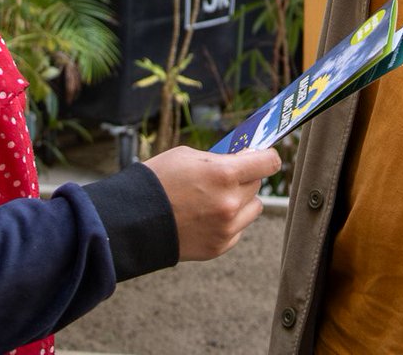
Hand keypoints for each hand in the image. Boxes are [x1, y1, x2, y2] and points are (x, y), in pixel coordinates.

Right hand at [143, 145, 280, 261]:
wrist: (135, 220)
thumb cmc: (159, 180)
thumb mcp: (188, 156)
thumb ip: (219, 159)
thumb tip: (242, 159)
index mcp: (224, 174)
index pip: (268, 163)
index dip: (267, 157)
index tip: (264, 156)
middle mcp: (231, 203)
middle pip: (257, 184)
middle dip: (245, 177)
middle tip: (226, 175)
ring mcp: (227, 228)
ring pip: (253, 208)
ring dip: (241, 200)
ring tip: (216, 197)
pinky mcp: (220, 247)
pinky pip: (238, 229)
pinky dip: (229, 221)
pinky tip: (206, 216)